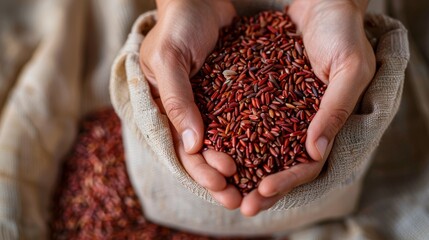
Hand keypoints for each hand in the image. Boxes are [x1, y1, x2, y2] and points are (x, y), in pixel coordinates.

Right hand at [139, 0, 241, 208]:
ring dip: (237, 166)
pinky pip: (239, 122)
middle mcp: (185, 112)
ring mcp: (208, 105)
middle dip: (219, 178)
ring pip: (222, 144)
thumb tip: (190, 146)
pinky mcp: (228, 96)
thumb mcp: (169, 59)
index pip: (179, 149)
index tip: (223, 181)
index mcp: (162, 108)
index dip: (200, 169)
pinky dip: (249, 140)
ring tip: (255, 185)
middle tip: (240, 198)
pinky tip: (267, 154)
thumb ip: (177, 100)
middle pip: (202, 154)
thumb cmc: (178, 25)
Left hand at [240, 0, 375, 215]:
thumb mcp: (349, 68)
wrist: (321, 1)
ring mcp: (281, 109)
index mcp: (326, 123)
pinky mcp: (263, 93)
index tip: (262, 191)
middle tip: (240, 206)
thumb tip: (315, 151)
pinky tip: (214, 146)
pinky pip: (247, 118)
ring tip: (222, 184)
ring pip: (261, 147)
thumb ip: (336, 108)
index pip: (307, 164)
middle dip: (261, 187)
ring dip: (244, 168)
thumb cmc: (343, 32)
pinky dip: (234, 135)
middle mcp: (302, 122)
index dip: (287, 180)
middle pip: (280, 163)